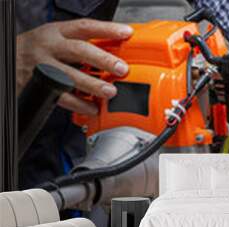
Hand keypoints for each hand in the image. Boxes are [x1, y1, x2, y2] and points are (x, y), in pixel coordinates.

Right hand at [16, 19, 133, 114]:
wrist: (8, 61)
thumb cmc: (38, 50)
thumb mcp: (56, 38)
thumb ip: (81, 44)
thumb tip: (114, 53)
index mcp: (57, 32)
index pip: (85, 27)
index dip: (107, 30)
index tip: (126, 33)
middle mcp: (50, 47)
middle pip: (79, 51)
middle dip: (103, 60)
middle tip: (121, 69)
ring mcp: (44, 67)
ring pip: (70, 76)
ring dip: (92, 85)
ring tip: (110, 92)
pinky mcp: (41, 86)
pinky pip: (62, 97)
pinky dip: (80, 104)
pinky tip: (93, 108)